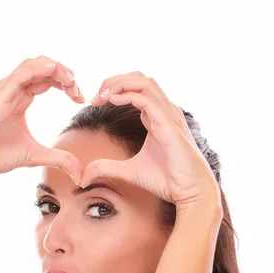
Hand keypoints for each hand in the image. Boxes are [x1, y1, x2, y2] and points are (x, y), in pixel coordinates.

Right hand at [0, 56, 84, 183]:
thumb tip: (80, 174)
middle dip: (65, 74)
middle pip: (42, 67)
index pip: (47, 79)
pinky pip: (20, 74)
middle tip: (79, 92)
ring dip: (56, 69)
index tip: (80, 99)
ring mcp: (4, 90)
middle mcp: (12, 89)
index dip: (67, 84)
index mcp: (20, 97)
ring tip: (72, 81)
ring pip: (33, 65)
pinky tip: (54, 72)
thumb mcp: (37, 155)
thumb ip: (60, 159)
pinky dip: (38, 69)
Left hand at [82, 72, 221, 210]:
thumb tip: (84, 175)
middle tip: (95, 96)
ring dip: (119, 83)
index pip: (135, 89)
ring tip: (101, 96)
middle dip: (114, 81)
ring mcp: (169, 116)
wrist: (189, 192)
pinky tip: (111, 101)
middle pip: (139, 78)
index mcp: (157, 117)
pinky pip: (147, 100)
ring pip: (144, 82)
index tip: (93, 103)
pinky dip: (128, 96)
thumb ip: (107, 168)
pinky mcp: (169, 125)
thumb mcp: (129, 172)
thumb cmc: (168, 181)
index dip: (112, 91)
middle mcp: (165, 111)